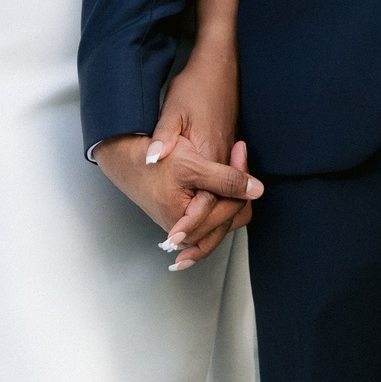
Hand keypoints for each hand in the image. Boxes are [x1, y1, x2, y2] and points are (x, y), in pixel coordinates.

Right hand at [98, 133, 261, 268]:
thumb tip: (258, 191)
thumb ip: (226, 180)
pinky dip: (221, 195)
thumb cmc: (152, 160)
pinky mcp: (185, 219)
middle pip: (231, 215)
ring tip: (228, 159)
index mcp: (187, 225)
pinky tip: (221, 174)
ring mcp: (186, 228)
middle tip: (236, 149)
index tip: (238, 148)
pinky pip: (213, 214)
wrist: (123, 157)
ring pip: (224, 216)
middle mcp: (187, 233)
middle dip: (238, 183)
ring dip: (231, 189)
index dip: (241, 178)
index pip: (232, 208)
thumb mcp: (191, 166)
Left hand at [151, 50, 246, 267]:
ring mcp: (228, 162)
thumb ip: (164, 136)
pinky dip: (219, 215)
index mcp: (209, 155)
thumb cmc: (196, 88)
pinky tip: (201, 223)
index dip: (192, 224)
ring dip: (212, 231)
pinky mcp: (228, 159)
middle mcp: (224, 163)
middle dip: (203, 237)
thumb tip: (152, 157)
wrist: (219, 69)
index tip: (176, 241)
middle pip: (223, 213)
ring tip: (189, 252)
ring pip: (231, 209)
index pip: (209, 200)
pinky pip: (230, 197)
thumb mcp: (174, 109)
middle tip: (181, 256)